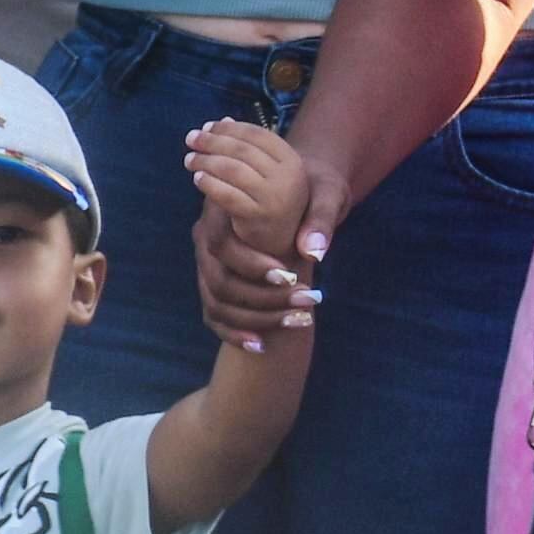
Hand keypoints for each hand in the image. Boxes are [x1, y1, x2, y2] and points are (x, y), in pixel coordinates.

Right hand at [192, 137, 340, 352]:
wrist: (306, 189)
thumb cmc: (315, 186)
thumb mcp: (326, 191)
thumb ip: (319, 217)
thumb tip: (314, 253)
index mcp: (224, 208)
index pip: (222, 244)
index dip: (251, 265)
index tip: (290, 275)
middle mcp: (208, 238)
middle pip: (219, 280)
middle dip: (263, 297)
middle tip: (308, 302)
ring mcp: (208, 264)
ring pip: (217, 302)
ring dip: (257, 318)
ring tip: (299, 321)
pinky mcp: (216, 284)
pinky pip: (215, 316)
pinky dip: (235, 333)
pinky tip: (261, 346)